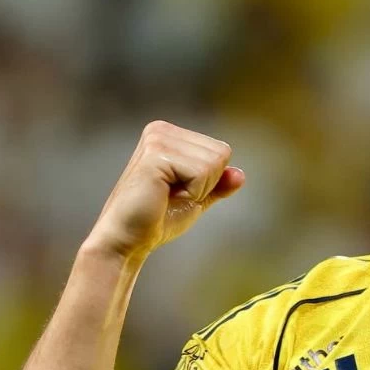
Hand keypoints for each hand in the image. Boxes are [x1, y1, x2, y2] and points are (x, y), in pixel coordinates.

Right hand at [84, 121, 244, 260]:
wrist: (129, 239)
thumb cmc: (158, 219)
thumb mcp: (196, 199)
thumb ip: (218, 184)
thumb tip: (240, 174)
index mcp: (169, 134)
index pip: (221, 150)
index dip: (209, 180)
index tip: (179, 192)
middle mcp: (161, 130)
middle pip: (220, 153)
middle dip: (205, 184)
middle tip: (172, 196)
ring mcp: (157, 139)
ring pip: (214, 162)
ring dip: (197, 189)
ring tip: (166, 196)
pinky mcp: (156, 155)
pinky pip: (201, 173)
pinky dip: (191, 192)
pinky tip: (164, 197)